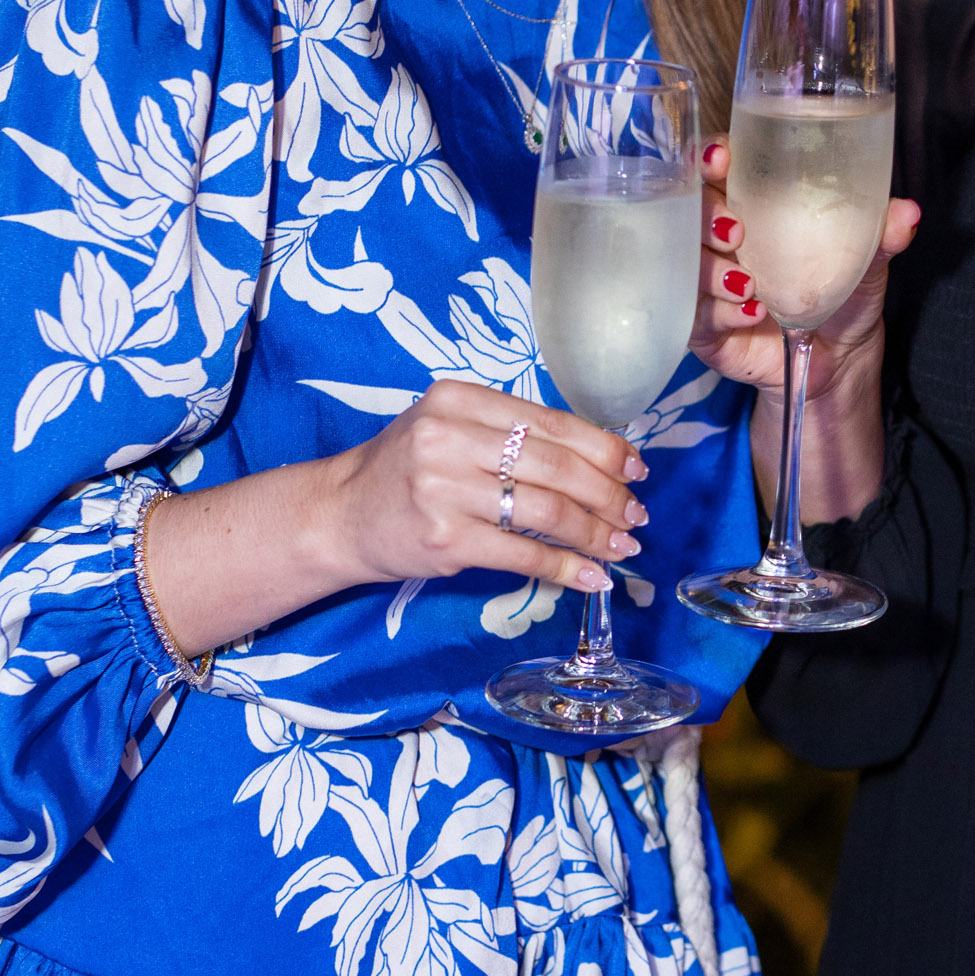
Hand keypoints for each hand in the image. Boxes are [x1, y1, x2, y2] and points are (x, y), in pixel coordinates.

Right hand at [323, 381, 643, 598]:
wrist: (338, 514)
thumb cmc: (404, 471)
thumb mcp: (449, 429)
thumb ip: (509, 433)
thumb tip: (598, 460)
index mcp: (459, 398)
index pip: (552, 422)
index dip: (604, 449)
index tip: (636, 469)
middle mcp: (450, 437)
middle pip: (557, 466)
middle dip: (608, 494)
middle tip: (635, 515)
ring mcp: (445, 489)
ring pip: (547, 511)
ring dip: (595, 533)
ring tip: (621, 547)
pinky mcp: (445, 539)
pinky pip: (523, 553)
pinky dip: (565, 567)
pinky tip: (590, 576)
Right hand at [693, 133, 918, 402]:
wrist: (838, 359)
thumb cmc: (843, 294)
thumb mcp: (866, 259)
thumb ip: (881, 233)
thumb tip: (908, 212)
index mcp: (753, 207)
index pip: (717, 170)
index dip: (711, 158)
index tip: (721, 159)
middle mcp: (722, 240)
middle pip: (690, 211)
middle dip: (707, 215)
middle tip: (737, 231)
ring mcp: (707, 282)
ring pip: (687, 262)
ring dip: (713, 269)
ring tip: (750, 285)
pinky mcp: (703, 326)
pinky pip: (696, 312)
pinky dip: (722, 311)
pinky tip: (752, 314)